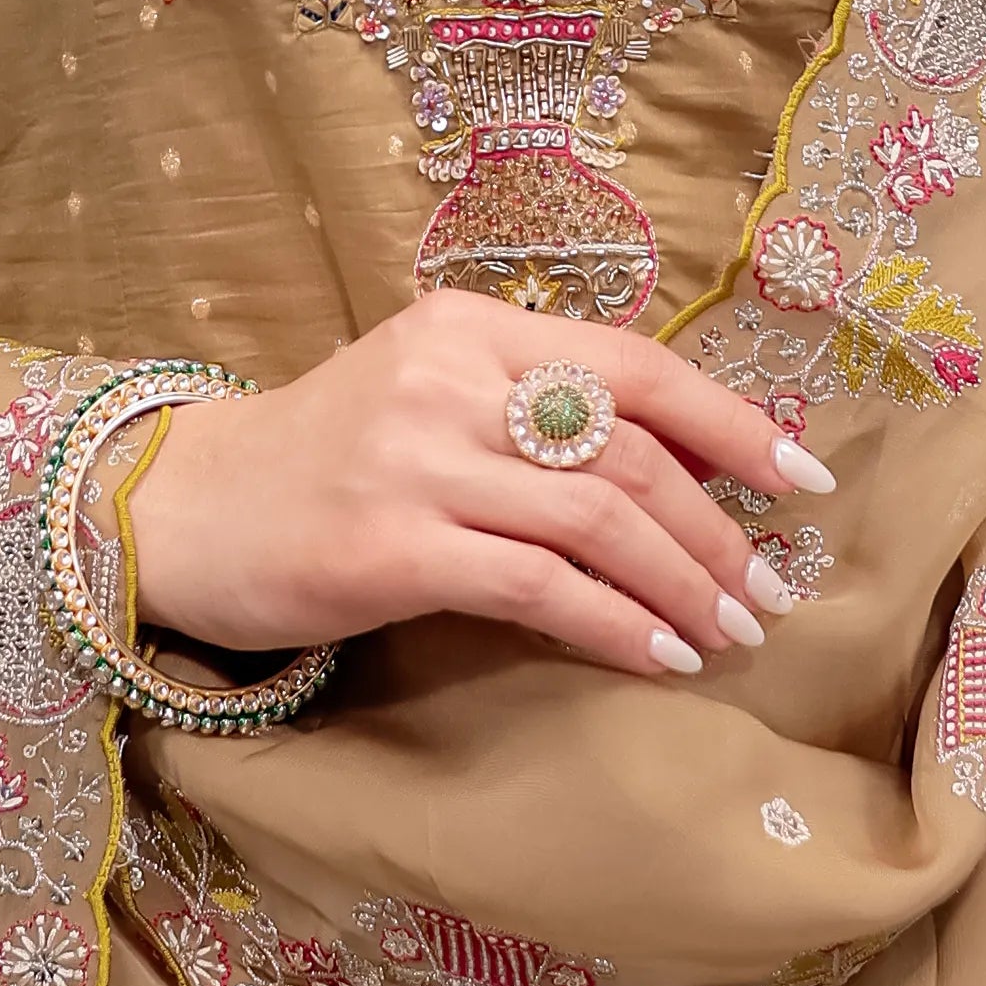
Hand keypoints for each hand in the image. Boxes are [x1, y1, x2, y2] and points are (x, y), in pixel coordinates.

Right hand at [124, 293, 832, 685]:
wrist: (180, 509)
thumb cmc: (322, 461)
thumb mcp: (427, 396)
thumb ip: (534, 409)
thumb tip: (686, 466)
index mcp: (468, 328)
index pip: (634, 363)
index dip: (734, 423)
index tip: (804, 479)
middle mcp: (446, 378)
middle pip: (629, 450)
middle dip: (719, 529)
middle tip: (769, 591)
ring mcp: (414, 460)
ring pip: (596, 519)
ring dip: (683, 585)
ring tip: (730, 633)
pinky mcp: (386, 545)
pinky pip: (537, 585)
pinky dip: (614, 624)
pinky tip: (658, 658)